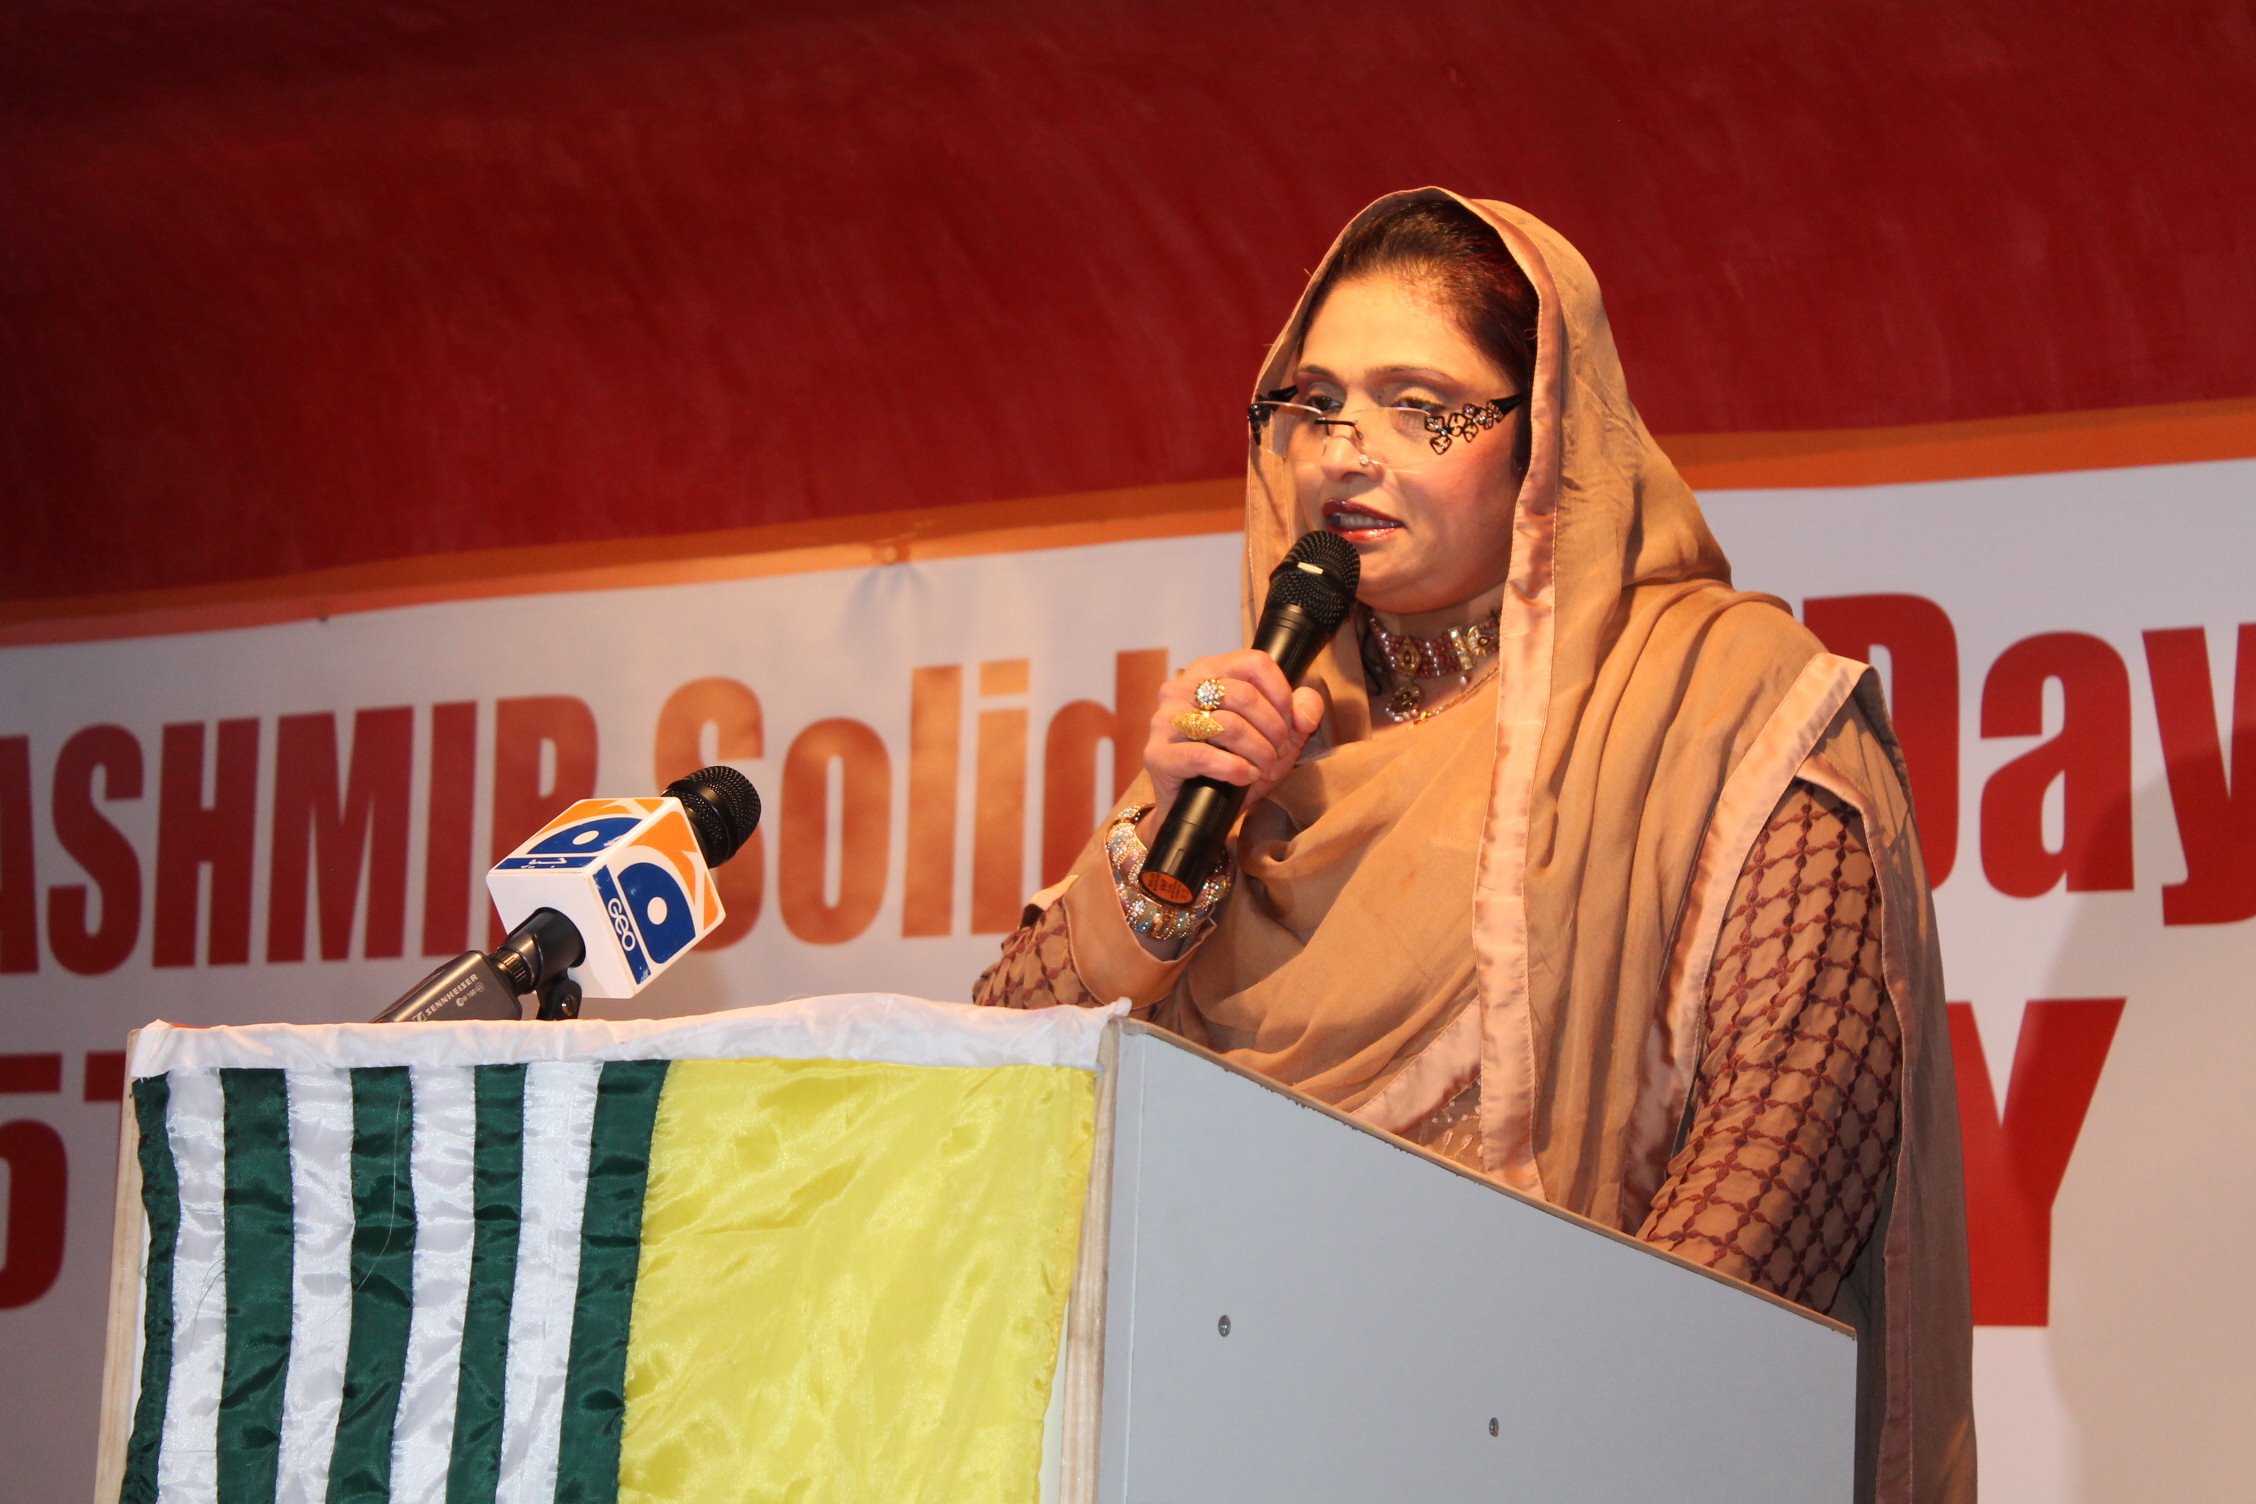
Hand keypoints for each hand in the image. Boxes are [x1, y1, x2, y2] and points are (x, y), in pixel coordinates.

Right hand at [1140, 650, 1324, 836]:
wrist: (1200, 809)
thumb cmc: (1237, 762)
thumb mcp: (1280, 733)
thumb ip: (1303, 709)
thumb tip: (1303, 713)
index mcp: (1208, 671)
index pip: (1255, 662)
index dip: (1281, 693)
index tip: (1289, 721)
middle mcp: (1181, 688)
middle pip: (1244, 694)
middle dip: (1273, 729)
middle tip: (1279, 752)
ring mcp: (1165, 720)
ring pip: (1228, 725)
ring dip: (1258, 752)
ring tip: (1265, 768)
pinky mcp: (1158, 754)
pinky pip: (1203, 755)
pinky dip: (1234, 768)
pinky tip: (1245, 777)